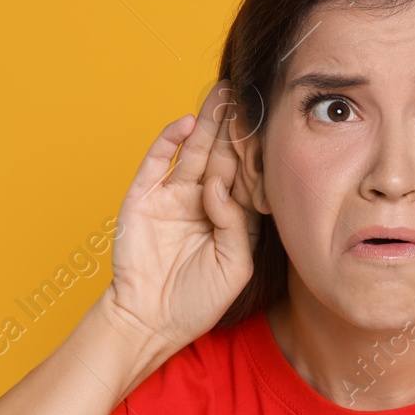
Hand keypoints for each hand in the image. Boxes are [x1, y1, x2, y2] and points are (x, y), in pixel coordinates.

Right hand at [105, 79, 260, 354]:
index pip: (245, 177)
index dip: (255, 153)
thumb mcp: (234, 266)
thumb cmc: (196, 301)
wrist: (150, 321)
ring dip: (207, 122)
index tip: (271, 125)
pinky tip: (186, 123)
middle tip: (248, 93)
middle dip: (234, 127)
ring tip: (223, 94)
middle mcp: (201, 201)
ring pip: (193, 151)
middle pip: (221, 155)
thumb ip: (237, 225)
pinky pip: (157, 162)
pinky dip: (169, 141)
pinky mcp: (143, 197)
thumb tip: (221, 187)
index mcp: (229, 217)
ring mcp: (171, 197)